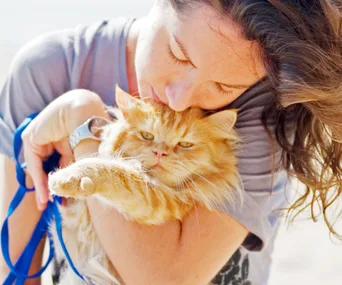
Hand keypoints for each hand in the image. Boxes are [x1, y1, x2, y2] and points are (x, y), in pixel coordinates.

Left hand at [21, 89, 106, 209]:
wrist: (84, 110)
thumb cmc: (93, 130)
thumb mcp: (88, 157)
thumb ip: (83, 172)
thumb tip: (84, 193)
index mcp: (73, 138)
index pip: (69, 163)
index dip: (70, 181)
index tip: (71, 200)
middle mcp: (58, 138)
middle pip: (56, 166)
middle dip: (57, 186)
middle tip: (60, 205)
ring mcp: (45, 137)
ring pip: (44, 166)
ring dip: (46, 186)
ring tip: (49, 205)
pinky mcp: (32, 137)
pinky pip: (35, 162)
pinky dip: (39, 179)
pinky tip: (45, 195)